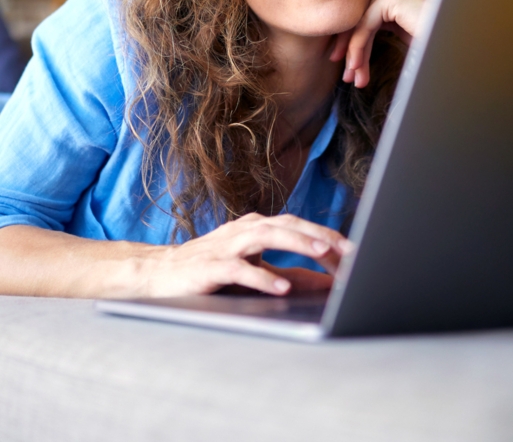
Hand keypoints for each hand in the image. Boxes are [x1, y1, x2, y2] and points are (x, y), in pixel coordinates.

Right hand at [141, 213, 351, 297]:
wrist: (159, 274)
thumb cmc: (211, 270)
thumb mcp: (257, 270)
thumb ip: (292, 274)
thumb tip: (330, 282)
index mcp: (256, 227)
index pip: (297, 225)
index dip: (325, 235)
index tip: (352, 250)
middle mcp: (243, 230)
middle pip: (287, 224)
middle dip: (320, 235)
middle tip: (348, 249)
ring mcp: (226, 245)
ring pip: (267, 236)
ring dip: (298, 243)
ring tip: (324, 253)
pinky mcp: (210, 266)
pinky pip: (239, 269)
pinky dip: (262, 277)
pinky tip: (281, 288)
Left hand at [330, 0, 428, 88]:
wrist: (457, 38)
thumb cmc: (435, 33)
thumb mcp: (401, 25)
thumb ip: (380, 21)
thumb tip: (350, 38)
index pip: (363, 9)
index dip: (352, 37)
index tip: (349, 63)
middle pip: (358, 14)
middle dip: (351, 47)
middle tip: (347, 75)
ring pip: (359, 23)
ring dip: (354, 53)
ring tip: (353, 77)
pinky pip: (364, 26)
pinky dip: (358, 49)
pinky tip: (357, 67)